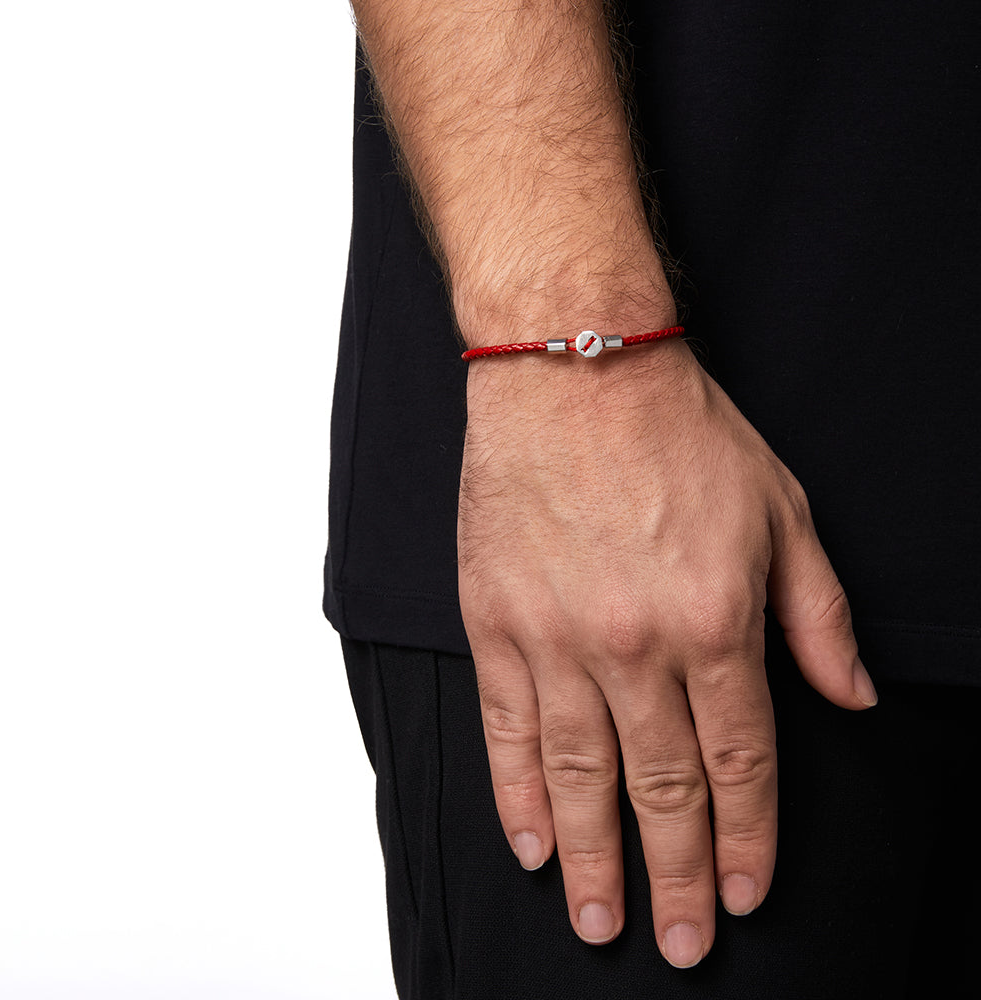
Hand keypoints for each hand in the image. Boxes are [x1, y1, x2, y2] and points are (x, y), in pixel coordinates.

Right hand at [458, 337, 875, 966]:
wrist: (574, 372)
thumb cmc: (679, 433)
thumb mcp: (782, 511)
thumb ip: (819, 616)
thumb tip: (853, 698)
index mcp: (715, 621)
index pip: (739, 761)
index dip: (748, 839)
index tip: (746, 893)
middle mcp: (634, 646)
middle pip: (661, 788)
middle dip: (677, 876)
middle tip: (681, 943)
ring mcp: (557, 638)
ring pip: (580, 776)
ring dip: (593, 859)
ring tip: (600, 921)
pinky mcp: (496, 621)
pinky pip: (507, 727)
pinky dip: (519, 793)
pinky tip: (532, 842)